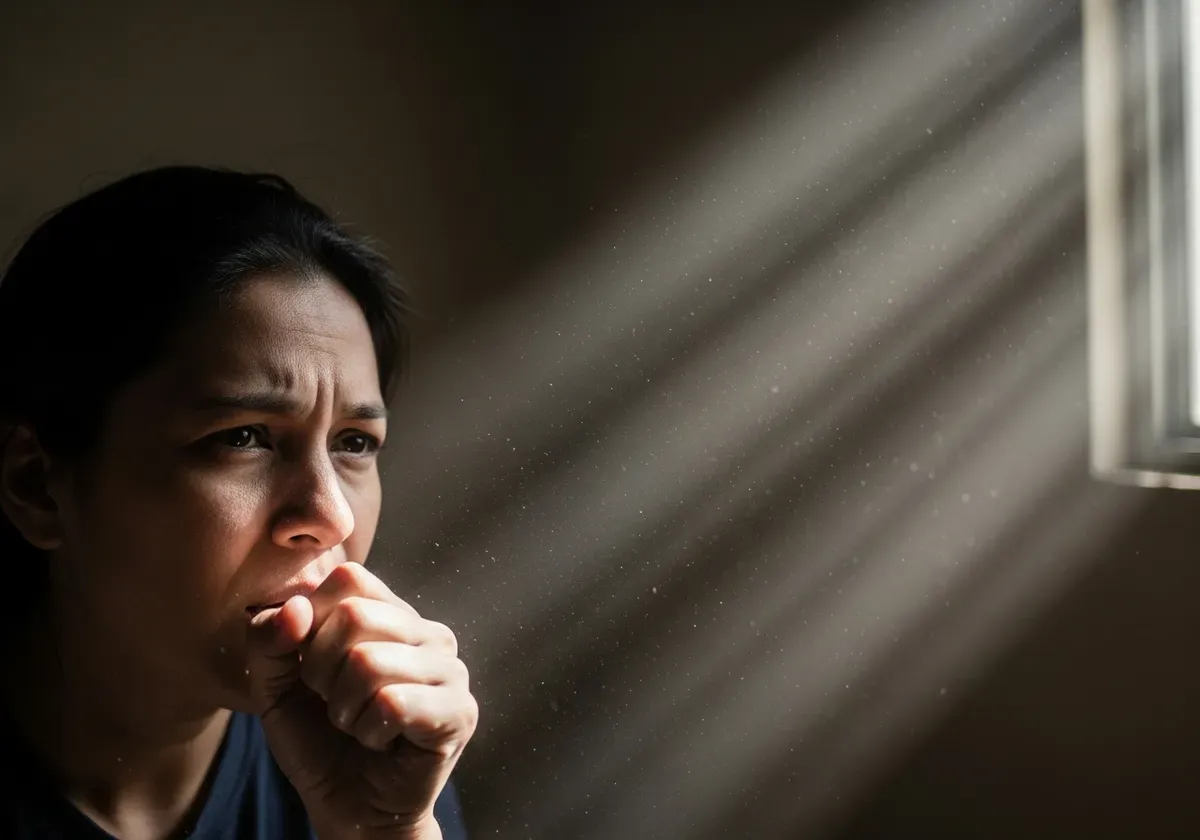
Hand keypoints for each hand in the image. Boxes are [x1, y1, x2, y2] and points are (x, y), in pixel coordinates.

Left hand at [245, 563, 476, 838]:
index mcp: (393, 614)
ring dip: (345, 709)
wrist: (350, 810)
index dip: (313, 624)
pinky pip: (393, 703)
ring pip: (370, 662)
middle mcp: (430, 633)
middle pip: (356, 616)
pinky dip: (369, 732)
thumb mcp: (274, 686)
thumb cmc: (319, 742)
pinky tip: (381, 743)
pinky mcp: (459, 711)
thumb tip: (295, 608)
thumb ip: (269, 639)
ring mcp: (451, 670)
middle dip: (322, 672)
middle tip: (335, 705)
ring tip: (359, 727)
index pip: (349, 578)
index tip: (313, 670)